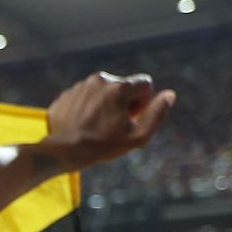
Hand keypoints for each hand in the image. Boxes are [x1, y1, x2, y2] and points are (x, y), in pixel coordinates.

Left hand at [41, 72, 175, 171]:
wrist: (62, 151)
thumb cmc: (102, 145)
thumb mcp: (138, 136)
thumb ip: (157, 113)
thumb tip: (169, 94)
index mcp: (118, 87)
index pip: (145, 83)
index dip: (143, 102)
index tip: (131, 117)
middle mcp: (98, 80)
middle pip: (123, 86)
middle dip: (124, 102)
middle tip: (113, 124)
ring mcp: (79, 86)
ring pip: (103, 91)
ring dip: (105, 104)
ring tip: (97, 125)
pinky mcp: (66, 94)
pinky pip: (85, 96)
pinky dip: (88, 107)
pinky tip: (83, 124)